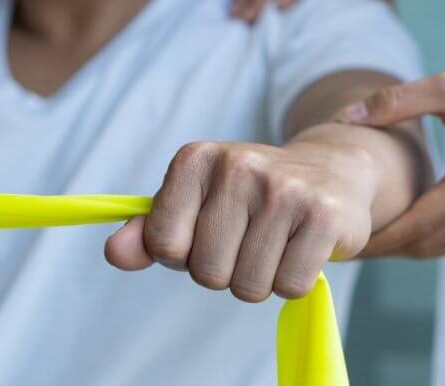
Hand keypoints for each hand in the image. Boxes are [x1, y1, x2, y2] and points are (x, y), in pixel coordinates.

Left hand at [105, 125, 377, 301]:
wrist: (330, 171)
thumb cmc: (248, 196)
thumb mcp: (194, 202)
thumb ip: (149, 232)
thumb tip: (114, 253)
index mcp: (195, 158)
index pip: (163, 244)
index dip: (183, 254)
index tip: (205, 232)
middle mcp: (238, 165)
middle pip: (207, 272)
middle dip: (224, 270)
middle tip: (246, 239)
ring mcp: (284, 189)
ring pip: (249, 286)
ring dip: (259, 279)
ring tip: (273, 243)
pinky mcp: (323, 215)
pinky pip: (290, 287)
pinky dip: (293, 281)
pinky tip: (299, 247)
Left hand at [343, 37, 444, 257]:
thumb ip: (395, 102)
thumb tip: (346, 116)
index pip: (422, 224)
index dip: (383, 239)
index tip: (351, 245)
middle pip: (433, 242)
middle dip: (390, 249)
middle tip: (351, 248)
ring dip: (410, 248)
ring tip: (371, 242)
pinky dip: (432, 237)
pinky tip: (404, 229)